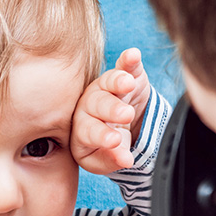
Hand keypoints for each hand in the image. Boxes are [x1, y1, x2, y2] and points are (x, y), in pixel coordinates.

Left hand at [71, 48, 150, 173]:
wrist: (123, 128)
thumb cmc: (108, 147)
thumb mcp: (106, 159)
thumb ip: (113, 160)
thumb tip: (127, 160)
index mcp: (82, 128)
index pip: (88, 131)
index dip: (101, 136)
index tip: (115, 141)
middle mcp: (90, 105)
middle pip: (97, 104)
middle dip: (111, 109)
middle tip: (125, 115)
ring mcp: (106, 88)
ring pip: (108, 82)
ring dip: (118, 81)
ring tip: (127, 84)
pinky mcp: (124, 75)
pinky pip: (124, 65)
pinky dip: (129, 60)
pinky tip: (133, 55)